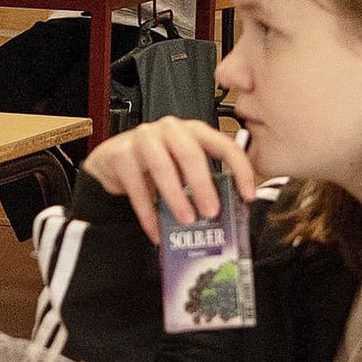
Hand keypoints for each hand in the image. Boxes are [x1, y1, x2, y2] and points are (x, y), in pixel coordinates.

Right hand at [81, 116, 254, 234]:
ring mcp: (143, 139)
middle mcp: (169, 130)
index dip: (240, 170)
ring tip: (186, 220)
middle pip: (190, 154)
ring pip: (162, 167)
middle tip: (211, 212)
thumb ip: (202, 182)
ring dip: (176, 197)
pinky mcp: (120, 154)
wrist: (113, 161)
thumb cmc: (154, 165)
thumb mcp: (182, 169)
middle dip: (203, 185)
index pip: (224, 145)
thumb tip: (227, 214)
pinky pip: (137, 187)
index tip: (248, 195)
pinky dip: (148, 213)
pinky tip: (156, 232)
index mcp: (193, 131)